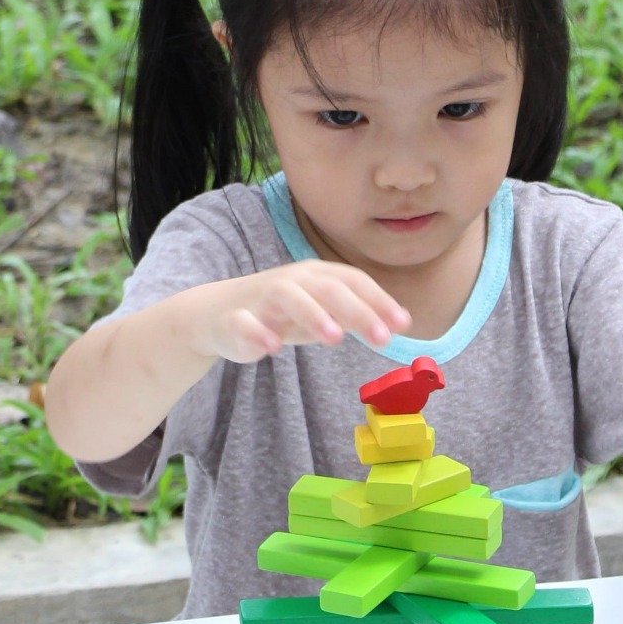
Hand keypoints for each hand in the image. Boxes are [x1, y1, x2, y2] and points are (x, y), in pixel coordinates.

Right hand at [196, 261, 410, 363]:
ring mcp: (263, 298)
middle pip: (327, 288)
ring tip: (335, 338)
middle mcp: (293, 281)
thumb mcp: (323, 312)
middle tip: (383, 337)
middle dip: (357, 310)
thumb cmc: (281, 312)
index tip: (403, 324)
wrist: (219, 313)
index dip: (379, 300)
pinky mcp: (235, 319)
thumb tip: (399, 324)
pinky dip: (258, 331)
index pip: (353, 281)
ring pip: (288, 296)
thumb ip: (356, 316)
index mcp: (317, 276)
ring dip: (313, 314)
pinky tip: (272, 347)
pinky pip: (245, 321)